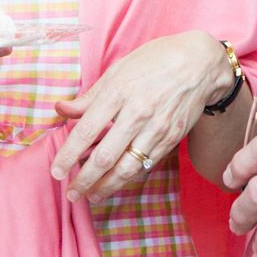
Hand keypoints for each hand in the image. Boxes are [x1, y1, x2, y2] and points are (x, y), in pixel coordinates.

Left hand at [50, 31, 231, 203]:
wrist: (200, 63)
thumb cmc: (156, 60)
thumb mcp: (118, 69)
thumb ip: (89, 96)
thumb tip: (61, 110)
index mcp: (118, 91)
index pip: (86, 131)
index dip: (67, 155)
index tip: (56, 171)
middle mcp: (137, 113)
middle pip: (104, 156)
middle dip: (84, 180)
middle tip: (70, 193)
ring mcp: (156, 128)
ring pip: (127, 168)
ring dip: (106, 186)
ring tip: (91, 196)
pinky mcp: (171, 138)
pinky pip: (146, 164)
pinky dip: (129, 177)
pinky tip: (116, 182)